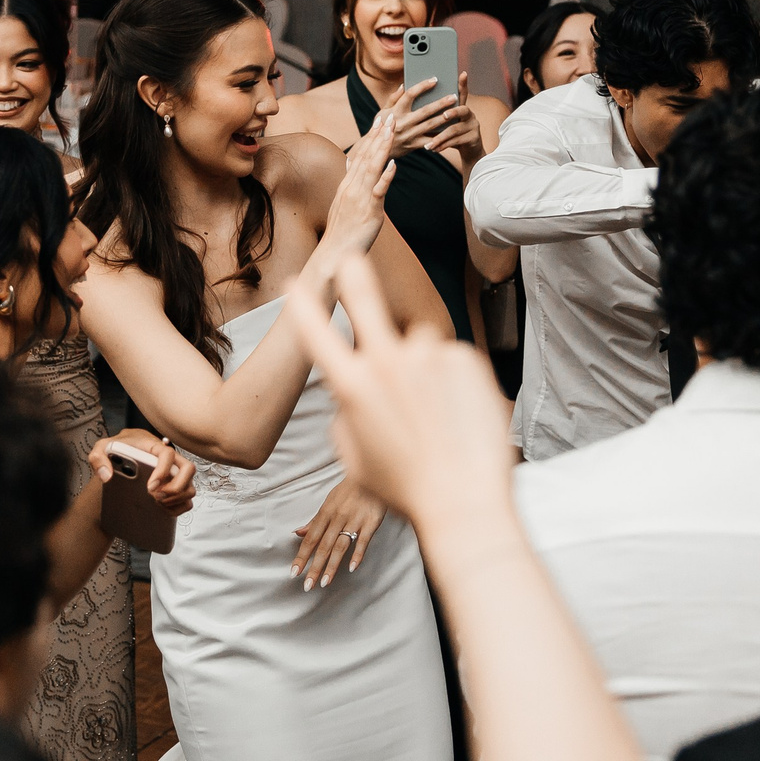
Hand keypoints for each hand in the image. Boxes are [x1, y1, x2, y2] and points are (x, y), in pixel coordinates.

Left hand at [91, 429, 195, 516]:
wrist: (123, 455)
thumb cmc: (116, 449)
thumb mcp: (102, 448)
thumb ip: (98, 458)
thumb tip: (107, 475)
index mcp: (154, 447)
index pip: (168, 454)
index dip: (163, 471)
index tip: (150, 487)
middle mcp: (170, 459)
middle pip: (188, 469)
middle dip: (175, 487)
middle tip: (156, 497)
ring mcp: (175, 474)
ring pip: (190, 486)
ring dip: (177, 499)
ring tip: (157, 503)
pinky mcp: (174, 487)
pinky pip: (186, 499)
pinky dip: (178, 507)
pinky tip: (162, 508)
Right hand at [288, 250, 516, 537]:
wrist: (464, 502)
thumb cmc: (405, 488)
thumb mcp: (354, 458)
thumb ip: (347, 416)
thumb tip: (352, 392)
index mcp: (352, 386)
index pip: (314, 332)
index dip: (300, 303)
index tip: (294, 282)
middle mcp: (387, 362)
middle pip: (364, 298)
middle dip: (353, 274)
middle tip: (350, 258)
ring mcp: (428, 357)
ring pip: (419, 343)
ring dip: (422, 363)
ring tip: (437, 410)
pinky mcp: (464, 358)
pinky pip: (451, 358)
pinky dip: (454, 379)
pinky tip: (459, 413)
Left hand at [292, 478, 384, 588]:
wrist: (371, 473)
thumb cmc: (349, 490)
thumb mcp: (329, 501)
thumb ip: (315, 520)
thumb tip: (297, 533)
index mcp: (326, 512)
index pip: (310, 538)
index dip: (302, 556)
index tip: (294, 572)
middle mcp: (338, 518)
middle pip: (323, 546)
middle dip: (314, 567)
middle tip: (307, 585)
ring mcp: (354, 520)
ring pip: (341, 546)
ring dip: (332, 565)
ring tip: (324, 582)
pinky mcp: (371, 522)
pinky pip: (363, 541)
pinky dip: (357, 554)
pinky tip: (351, 568)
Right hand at [305, 108, 397, 289]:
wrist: (333, 255)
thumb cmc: (342, 235)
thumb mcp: (346, 208)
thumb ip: (353, 192)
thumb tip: (360, 180)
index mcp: (348, 185)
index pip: (361, 155)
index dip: (372, 137)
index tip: (380, 120)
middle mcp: (352, 187)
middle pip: (366, 156)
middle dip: (379, 134)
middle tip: (389, 115)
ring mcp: (359, 198)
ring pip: (372, 168)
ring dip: (383, 147)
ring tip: (392, 130)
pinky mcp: (368, 211)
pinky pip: (378, 191)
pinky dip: (386, 177)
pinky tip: (394, 165)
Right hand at [385, 74, 483, 171]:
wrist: (378, 150)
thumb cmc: (381, 126)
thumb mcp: (382, 111)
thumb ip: (393, 98)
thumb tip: (404, 85)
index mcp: (395, 111)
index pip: (410, 95)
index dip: (422, 86)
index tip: (434, 80)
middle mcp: (403, 123)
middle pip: (425, 111)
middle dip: (441, 103)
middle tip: (454, 96)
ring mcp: (410, 135)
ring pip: (431, 125)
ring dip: (444, 117)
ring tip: (456, 110)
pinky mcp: (414, 145)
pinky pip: (430, 140)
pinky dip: (441, 136)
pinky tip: (452, 129)